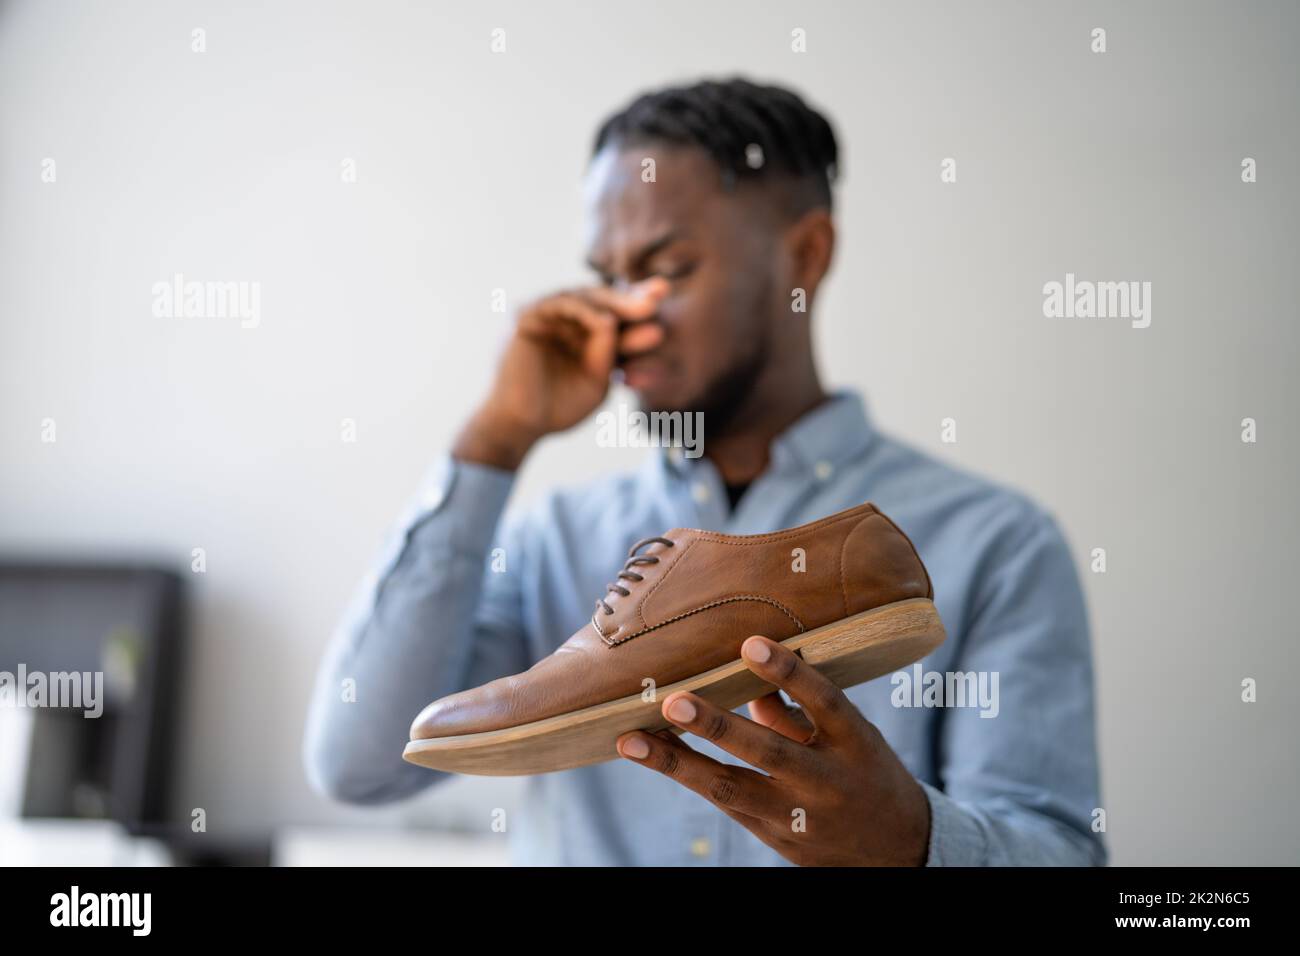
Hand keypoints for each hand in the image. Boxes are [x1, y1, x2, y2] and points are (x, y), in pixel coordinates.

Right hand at [453, 278, 670, 468]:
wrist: (521, 426)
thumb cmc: (559, 409)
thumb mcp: (597, 383)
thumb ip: (609, 355)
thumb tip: (613, 323)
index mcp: (588, 334)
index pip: (618, 316)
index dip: (640, 307)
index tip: (667, 301)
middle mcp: (570, 321)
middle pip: (604, 301)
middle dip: (633, 299)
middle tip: (659, 298)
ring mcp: (549, 316)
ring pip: (586, 298)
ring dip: (616, 303)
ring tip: (646, 309)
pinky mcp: (529, 317)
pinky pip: (560, 304)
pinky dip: (584, 310)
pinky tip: (607, 321)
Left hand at [616, 635, 931, 865]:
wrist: (897, 852)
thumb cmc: (865, 771)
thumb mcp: (849, 734)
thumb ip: (797, 705)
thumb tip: (744, 667)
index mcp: (855, 742)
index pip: (825, 702)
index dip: (790, 673)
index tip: (752, 643)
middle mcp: (827, 780)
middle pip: (769, 752)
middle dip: (718, 728)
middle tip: (674, 702)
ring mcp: (798, 814)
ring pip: (732, 788)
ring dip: (678, 763)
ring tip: (631, 740)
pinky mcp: (774, 836)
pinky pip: (724, 803)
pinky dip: (686, 775)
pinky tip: (649, 754)